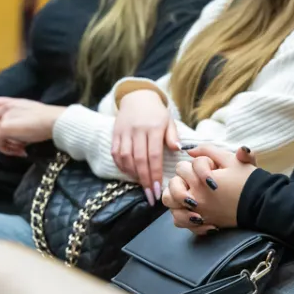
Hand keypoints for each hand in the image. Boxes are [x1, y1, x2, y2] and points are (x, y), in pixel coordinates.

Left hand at [0, 97, 64, 155]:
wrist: (54, 121)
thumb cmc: (50, 118)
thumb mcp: (32, 113)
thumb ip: (18, 116)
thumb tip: (4, 129)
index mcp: (13, 102)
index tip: (3, 127)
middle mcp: (6, 108)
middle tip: (10, 142)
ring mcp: (4, 118)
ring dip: (4, 144)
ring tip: (20, 148)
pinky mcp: (4, 128)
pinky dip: (7, 150)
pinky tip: (21, 151)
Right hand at [112, 89, 180, 205]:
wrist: (137, 97)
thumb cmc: (157, 113)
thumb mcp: (169, 121)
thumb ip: (173, 136)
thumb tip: (178, 149)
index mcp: (154, 128)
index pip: (154, 155)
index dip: (155, 174)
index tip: (158, 189)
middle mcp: (137, 130)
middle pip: (139, 160)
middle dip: (145, 180)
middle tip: (150, 196)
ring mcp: (124, 132)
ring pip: (125, 158)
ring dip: (133, 174)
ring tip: (141, 185)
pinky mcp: (114, 134)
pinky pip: (115, 154)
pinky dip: (121, 166)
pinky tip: (130, 174)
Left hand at [161, 145, 256, 231]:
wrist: (260, 204)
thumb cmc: (247, 180)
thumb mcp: (231, 159)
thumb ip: (209, 150)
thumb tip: (190, 150)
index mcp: (200, 181)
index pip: (183, 167)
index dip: (193, 165)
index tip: (208, 168)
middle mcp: (195, 197)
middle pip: (172, 185)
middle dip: (181, 179)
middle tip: (193, 178)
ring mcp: (197, 212)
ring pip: (171, 204)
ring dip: (176, 196)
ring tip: (186, 192)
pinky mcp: (202, 223)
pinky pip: (179, 221)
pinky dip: (180, 214)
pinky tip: (189, 208)